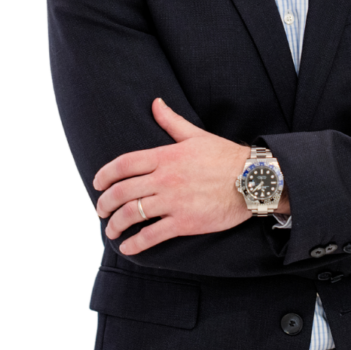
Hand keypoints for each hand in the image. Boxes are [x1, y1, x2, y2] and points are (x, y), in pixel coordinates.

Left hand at [93, 99, 251, 254]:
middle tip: (99, 210)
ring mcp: (174, 201)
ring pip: (132, 214)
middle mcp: (165, 178)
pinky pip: (152, 235)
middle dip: (105, 203)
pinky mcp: (185, 222)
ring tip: (110, 230)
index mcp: (166, 156)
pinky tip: (128, 247)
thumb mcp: (196, 135)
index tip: (96, 184)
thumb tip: (155, 102)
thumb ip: (171, 121)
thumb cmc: (225, 156)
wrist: (253, 179)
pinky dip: (136, 244)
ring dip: (115, 224)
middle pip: (123, 191)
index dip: (105, 175)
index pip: (124, 164)